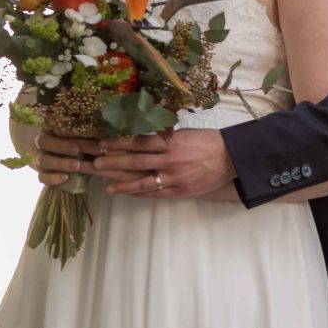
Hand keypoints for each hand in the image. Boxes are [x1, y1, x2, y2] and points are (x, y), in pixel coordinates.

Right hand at [33, 126, 104, 189]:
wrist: (60, 155)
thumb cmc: (73, 141)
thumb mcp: (78, 135)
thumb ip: (87, 133)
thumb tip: (105, 131)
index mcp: (49, 129)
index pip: (54, 127)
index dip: (67, 130)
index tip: (83, 139)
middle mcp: (41, 143)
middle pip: (44, 142)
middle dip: (62, 146)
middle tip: (77, 150)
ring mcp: (39, 159)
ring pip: (43, 160)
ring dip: (60, 163)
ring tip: (76, 166)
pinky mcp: (42, 174)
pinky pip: (42, 177)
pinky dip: (52, 178)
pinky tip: (65, 178)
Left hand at [89, 128, 235, 200]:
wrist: (231, 157)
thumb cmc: (207, 142)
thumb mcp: (184, 134)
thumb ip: (164, 138)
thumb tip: (144, 136)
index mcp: (169, 142)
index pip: (138, 142)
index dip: (119, 144)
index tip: (103, 144)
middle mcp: (169, 159)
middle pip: (135, 161)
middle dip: (114, 163)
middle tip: (96, 164)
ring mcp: (174, 177)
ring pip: (143, 182)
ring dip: (123, 184)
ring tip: (108, 187)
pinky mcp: (180, 190)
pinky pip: (156, 194)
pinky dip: (141, 194)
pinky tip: (129, 194)